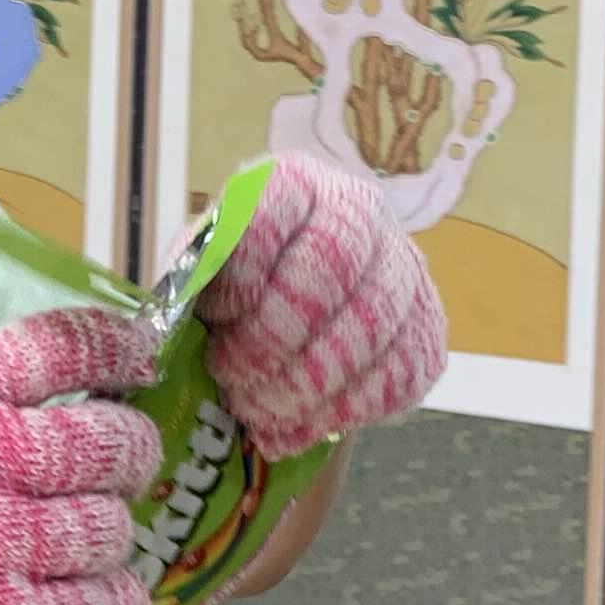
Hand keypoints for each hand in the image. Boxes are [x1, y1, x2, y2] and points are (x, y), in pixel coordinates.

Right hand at [0, 305, 163, 604]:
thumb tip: (50, 410)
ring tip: (102, 536)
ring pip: (105, 528)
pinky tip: (115, 595)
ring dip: (114, 530)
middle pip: (107, 441)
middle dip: (129, 451)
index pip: (63, 346)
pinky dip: (115, 600)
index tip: (139, 360)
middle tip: (124, 462)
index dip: (119, 349)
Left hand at [193, 158, 445, 457]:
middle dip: (274, 336)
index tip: (219, 316)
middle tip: (233, 376)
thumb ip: (193, 280)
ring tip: (259, 409)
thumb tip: (176, 313)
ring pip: (372, 325)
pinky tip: (305, 421)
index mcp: (294, 183)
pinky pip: (400, 372)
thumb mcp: (201, 273)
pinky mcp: (428, 328)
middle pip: (333, 265)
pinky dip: (346, 408)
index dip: (249, 264)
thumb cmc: (234, 294)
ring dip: (307, 383)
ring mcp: (404, 268)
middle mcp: (360, 211)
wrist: (295, 325)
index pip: (281, 203)